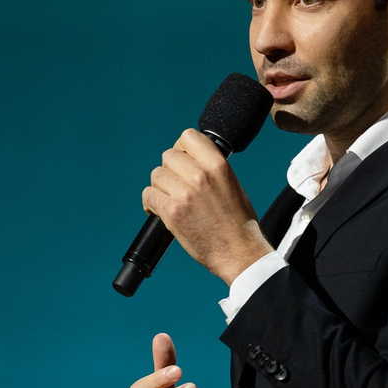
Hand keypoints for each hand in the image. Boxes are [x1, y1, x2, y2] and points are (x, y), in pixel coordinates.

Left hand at [142, 128, 274, 284]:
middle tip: (176, 185)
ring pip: (156, 175)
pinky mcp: (172, 211)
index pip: (188, 136)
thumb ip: (212, 168)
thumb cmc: (238, 222)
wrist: (238, 251)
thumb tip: (191, 160)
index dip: (181, 147)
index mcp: (218, 165)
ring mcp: (184, 193)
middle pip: (168, 156)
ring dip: (159, 187)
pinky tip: (160, 211)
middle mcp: (200, 175)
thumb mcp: (232, 184)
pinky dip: (151, 203)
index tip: (183, 160)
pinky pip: (149, 195)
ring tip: (169, 199)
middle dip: (170, 170)